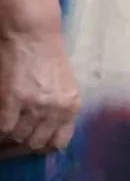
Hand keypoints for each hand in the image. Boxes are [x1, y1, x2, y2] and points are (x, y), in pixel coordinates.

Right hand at [0, 7, 79, 153]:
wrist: (32, 32)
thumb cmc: (46, 55)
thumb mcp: (63, 85)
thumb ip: (57, 108)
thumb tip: (41, 130)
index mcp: (72, 106)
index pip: (58, 143)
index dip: (41, 147)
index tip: (29, 147)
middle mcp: (56, 109)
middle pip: (35, 143)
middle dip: (20, 145)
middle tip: (8, 142)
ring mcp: (35, 105)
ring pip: (18, 137)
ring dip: (7, 138)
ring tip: (3, 132)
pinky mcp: (12, 98)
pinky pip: (3, 128)